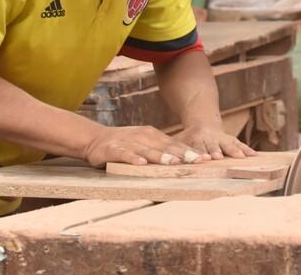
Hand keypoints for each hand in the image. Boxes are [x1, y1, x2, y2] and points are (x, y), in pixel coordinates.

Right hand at [83, 126, 209, 167]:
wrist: (95, 138)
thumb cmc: (126, 143)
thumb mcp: (147, 143)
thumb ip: (163, 149)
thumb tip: (186, 159)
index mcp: (154, 136)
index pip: (175, 144)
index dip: (190, 151)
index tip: (205, 158)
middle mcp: (144, 137)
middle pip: (166, 146)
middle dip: (182, 154)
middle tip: (196, 160)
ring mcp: (129, 143)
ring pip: (148, 150)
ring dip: (161, 156)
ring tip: (173, 162)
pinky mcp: (114, 150)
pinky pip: (125, 155)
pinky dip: (133, 159)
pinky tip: (141, 164)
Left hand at [173, 124, 256, 159]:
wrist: (203, 123)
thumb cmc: (189, 137)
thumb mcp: (179, 141)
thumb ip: (173, 151)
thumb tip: (163, 160)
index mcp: (196, 138)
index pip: (198, 147)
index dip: (201, 152)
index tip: (204, 158)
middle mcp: (210, 138)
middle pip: (213, 145)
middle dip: (216, 151)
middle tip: (218, 157)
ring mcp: (222, 138)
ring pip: (229, 144)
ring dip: (234, 150)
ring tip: (241, 157)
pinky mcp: (230, 139)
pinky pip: (239, 144)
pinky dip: (246, 149)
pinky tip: (254, 155)